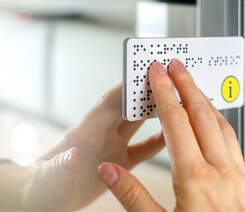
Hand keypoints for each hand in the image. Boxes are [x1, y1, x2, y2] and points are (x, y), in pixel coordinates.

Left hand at [21, 84, 164, 211]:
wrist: (47, 198)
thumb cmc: (43, 186)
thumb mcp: (47, 179)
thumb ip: (60, 167)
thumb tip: (74, 156)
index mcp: (85, 132)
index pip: (109, 103)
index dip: (127, 88)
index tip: (145, 73)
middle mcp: (102, 134)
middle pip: (128, 106)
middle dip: (146, 91)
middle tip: (168, 78)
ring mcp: (112, 146)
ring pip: (138, 122)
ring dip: (154, 110)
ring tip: (174, 98)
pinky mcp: (119, 162)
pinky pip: (144, 149)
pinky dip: (158, 141)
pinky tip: (171, 135)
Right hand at [99, 60, 244, 211]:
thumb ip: (132, 197)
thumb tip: (108, 171)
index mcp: (195, 179)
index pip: (176, 122)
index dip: (165, 93)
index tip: (158, 72)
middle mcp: (220, 171)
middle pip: (201, 115)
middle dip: (186, 85)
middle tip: (176, 64)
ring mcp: (238, 176)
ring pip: (221, 125)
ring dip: (204, 101)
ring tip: (192, 85)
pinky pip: (232, 142)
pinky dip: (219, 123)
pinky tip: (213, 121)